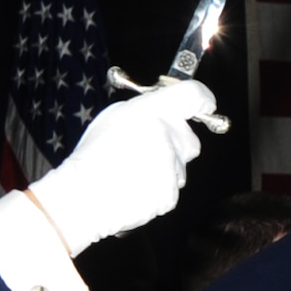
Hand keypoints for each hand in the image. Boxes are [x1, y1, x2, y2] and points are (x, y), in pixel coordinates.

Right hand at [26, 80, 215, 253]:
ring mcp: (172, 168)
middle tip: (149, 145)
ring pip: (179, 165)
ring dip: (164, 165)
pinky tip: (136, 184)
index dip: (202, 99)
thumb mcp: (117, 115)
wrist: (85, 194)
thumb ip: (150, 111)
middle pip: (190, 138)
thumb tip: (168, 112)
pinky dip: (158, 185)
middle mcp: (168, 137)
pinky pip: (171, 186)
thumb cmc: (94, 154)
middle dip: (176, 141)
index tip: (205, 104)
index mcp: (153, 111)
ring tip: (134, 168)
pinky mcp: (171, 194)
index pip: (193, 96)